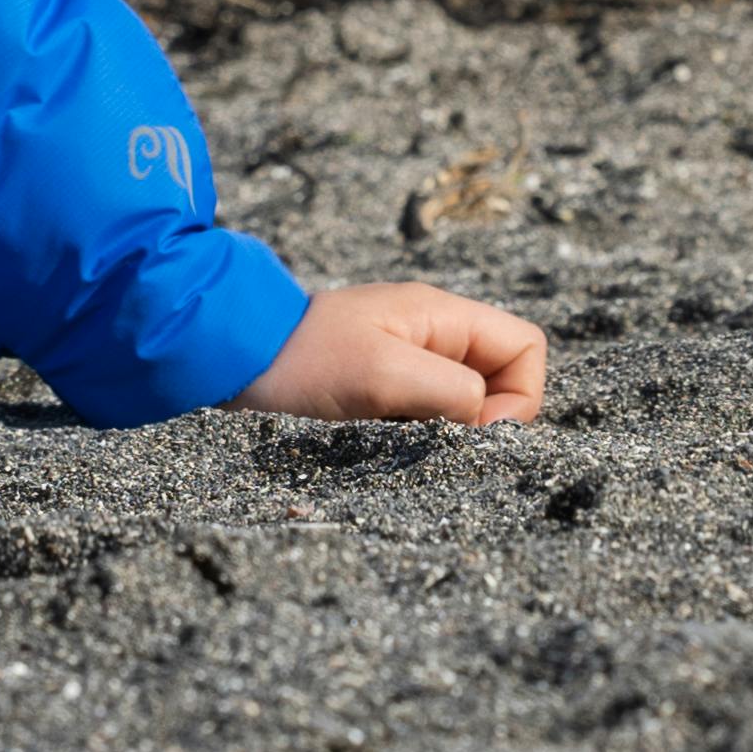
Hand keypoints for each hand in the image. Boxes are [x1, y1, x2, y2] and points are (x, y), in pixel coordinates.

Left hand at [236, 280, 548, 425]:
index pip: (526, 347)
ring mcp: (406, 357)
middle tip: (435, 435)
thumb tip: (491, 421)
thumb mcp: (385, 374)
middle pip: (501, 378)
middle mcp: (432, 332)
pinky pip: (425, 412)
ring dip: (446, 427)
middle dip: (484, 417)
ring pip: (464, 401)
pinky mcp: (380, 382)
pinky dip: (416, 430)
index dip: (520, 395)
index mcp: (442, 316)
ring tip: (401, 433)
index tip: (476, 426)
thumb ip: (453, 392)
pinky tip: (383, 435)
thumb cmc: (302, 358)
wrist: (226, 354)